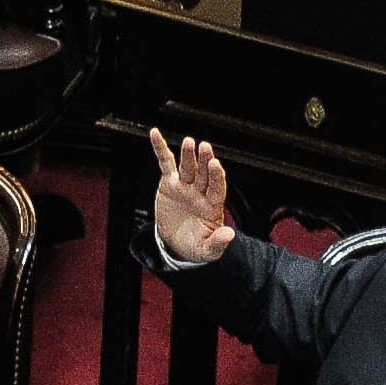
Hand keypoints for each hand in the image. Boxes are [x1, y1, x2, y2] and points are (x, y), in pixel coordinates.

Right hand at [147, 128, 236, 264]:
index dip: (217, 176)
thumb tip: (230, 234)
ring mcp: (185, 185)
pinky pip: (165, 163)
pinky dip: (160, 148)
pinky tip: (155, 134)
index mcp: (213, 206)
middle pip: (203, 173)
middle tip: (204, 147)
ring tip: (189, 142)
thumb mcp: (208, 250)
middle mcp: (200, 192)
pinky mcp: (170, 183)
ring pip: (188, 166)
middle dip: (203, 160)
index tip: (215, 164)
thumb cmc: (196, 246)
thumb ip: (218, 242)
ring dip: (188, 154)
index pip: (217, 188)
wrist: (176, 244)